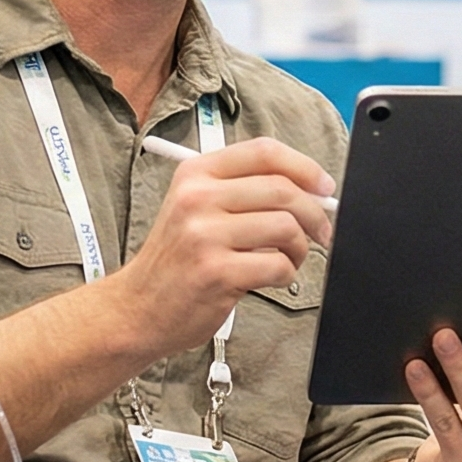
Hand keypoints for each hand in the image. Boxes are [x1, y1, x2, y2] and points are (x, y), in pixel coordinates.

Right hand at [113, 136, 335, 355]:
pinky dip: (286, 274)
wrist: (137, 309)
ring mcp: (205, 235)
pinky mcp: (216, 272)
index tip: (324, 187)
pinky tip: (271, 278)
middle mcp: (197, 197)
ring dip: (300, 247)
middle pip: (283, 189)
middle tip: (321, 231)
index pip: (265, 152)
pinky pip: (278, 265)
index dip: (305, 167)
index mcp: (196, 173)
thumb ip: (247, 191)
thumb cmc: (178, 259)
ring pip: (286, 227)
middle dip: (314, 213)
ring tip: (288, 258)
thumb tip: (313, 190)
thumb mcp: (197, 208)